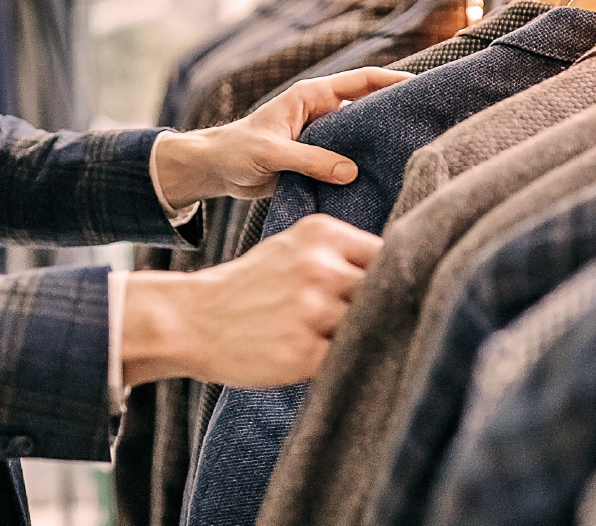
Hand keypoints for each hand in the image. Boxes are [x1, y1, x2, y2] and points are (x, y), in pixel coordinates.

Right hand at [121, 214, 382, 386]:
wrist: (192, 320)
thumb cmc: (251, 286)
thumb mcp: (293, 249)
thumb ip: (341, 255)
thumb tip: (404, 273)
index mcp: (322, 234)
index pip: (388, 254)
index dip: (392, 277)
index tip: (389, 292)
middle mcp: (320, 268)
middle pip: (385, 291)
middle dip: (380, 308)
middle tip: (368, 321)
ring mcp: (312, 311)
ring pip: (368, 326)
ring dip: (360, 338)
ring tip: (333, 339)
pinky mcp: (303, 353)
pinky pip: (347, 360)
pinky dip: (342, 363)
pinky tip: (322, 358)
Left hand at [152, 67, 413, 206]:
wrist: (217, 170)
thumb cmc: (237, 151)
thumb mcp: (272, 154)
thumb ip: (309, 160)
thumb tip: (351, 171)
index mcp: (312, 97)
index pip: (361, 81)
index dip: (391, 81)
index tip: (420, 86)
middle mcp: (322, 112)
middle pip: (368, 107)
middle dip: (396, 111)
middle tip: (430, 121)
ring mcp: (323, 136)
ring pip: (361, 135)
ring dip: (382, 142)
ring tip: (415, 151)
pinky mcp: (320, 159)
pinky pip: (350, 159)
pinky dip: (366, 165)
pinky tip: (386, 178)